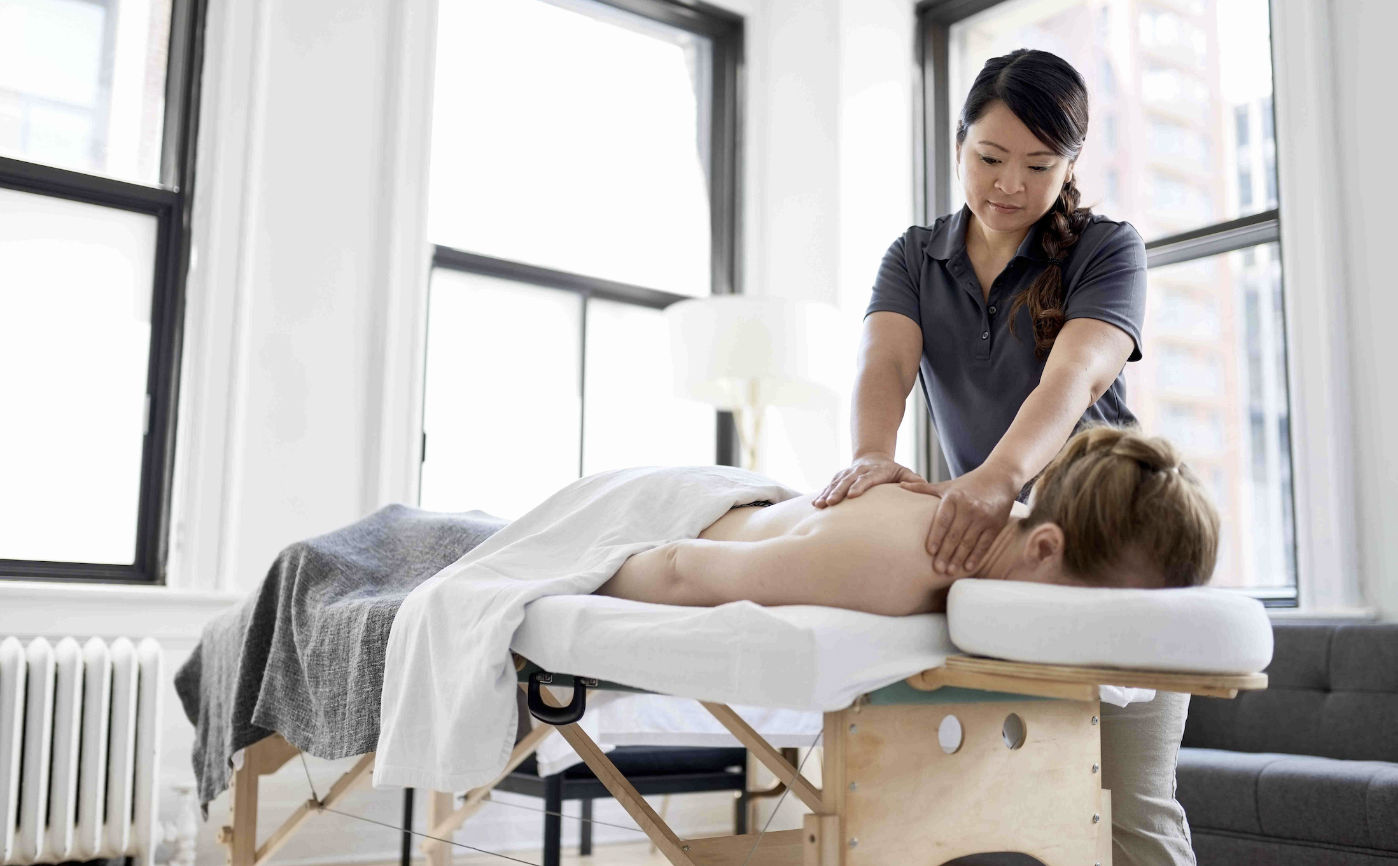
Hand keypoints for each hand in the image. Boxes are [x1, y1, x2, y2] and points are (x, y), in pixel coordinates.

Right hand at [813, 453, 923, 507]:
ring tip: (820, 505)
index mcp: (876, 471)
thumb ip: (913, 480)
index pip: (867, 478)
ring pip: (836, 483)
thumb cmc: (892, 471)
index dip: (860, 486)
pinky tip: (815, 505)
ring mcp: (848, 474)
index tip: (853, 495)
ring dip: (827, 494)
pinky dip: (822, 494)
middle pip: (848, 481)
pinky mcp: (839, 477)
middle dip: (839, 491)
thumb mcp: (904, 472)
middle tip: (832, 502)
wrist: (872, 458)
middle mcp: (859, 471)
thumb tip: (923, 486)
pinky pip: (829, 486)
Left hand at [898, 462, 1018, 575]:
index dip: (936, 536)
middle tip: (937, 569)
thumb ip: (924, 488)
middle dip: (946, 553)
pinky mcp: (996, 524)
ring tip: (949, 571)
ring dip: (959, 558)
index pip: (942, 520)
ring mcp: (983, 517)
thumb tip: (901, 485)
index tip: (930, 551)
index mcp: (954, 498)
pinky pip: (984, 543)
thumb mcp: (947, 485)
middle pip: (955, 534)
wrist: (1000, 477)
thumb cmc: (969, 483)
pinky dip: (976, 556)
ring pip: (969, 542)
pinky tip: (968, 567)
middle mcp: (969, 507)